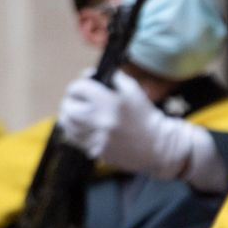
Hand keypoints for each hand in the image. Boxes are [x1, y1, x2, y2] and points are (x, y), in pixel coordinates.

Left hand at [57, 72, 220, 186]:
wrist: (159, 147)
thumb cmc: (146, 116)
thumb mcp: (133, 91)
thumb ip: (112, 78)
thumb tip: (89, 75)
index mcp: (110, 102)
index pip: (78, 88)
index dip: (79, 86)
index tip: (83, 88)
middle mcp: (101, 121)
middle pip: (68, 108)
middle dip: (71, 102)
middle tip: (76, 102)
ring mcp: (98, 139)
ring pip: (69, 126)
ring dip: (71, 118)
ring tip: (78, 116)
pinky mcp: (98, 152)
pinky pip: (78, 141)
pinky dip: (79, 134)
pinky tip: (87, 130)